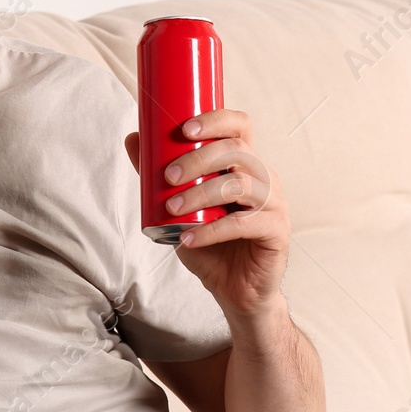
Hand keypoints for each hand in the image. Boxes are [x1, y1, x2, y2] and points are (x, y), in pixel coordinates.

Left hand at [123, 108, 289, 319]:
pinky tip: (188, 238)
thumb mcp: (179, 207)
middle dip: (198, 159)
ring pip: (240, 184)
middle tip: (168, 178)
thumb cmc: (211, 243)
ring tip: (172, 210)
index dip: (215, 120)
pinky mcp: (277, 231)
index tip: (184, 130)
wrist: (236, 290)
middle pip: (237, 150)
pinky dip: (211, 231)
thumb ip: (158, 176)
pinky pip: (243, 223)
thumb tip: (133, 138)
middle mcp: (263, 177)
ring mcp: (274, 203)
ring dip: (200, 194)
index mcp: (244, 163)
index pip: (238, 125)